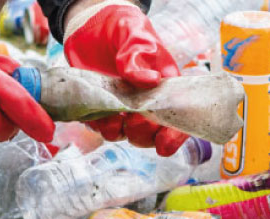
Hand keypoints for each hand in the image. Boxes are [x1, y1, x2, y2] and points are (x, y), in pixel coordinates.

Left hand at [62, 0, 187, 155]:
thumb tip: (149, 81)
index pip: (177, 119)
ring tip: (114, 118)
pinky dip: (100, 127)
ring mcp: (124, 108)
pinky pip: (102, 128)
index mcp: (165, 88)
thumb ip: (139, 56)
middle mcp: (147, 103)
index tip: (164, 142)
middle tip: (134, 117)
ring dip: (121, 133)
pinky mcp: (101, 108)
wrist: (92, 25)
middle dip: (144, 132)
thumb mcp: (135, 35)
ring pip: (127, 135)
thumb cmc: (123, 28)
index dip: (174, 136)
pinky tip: (98, 114)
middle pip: (152, 134)